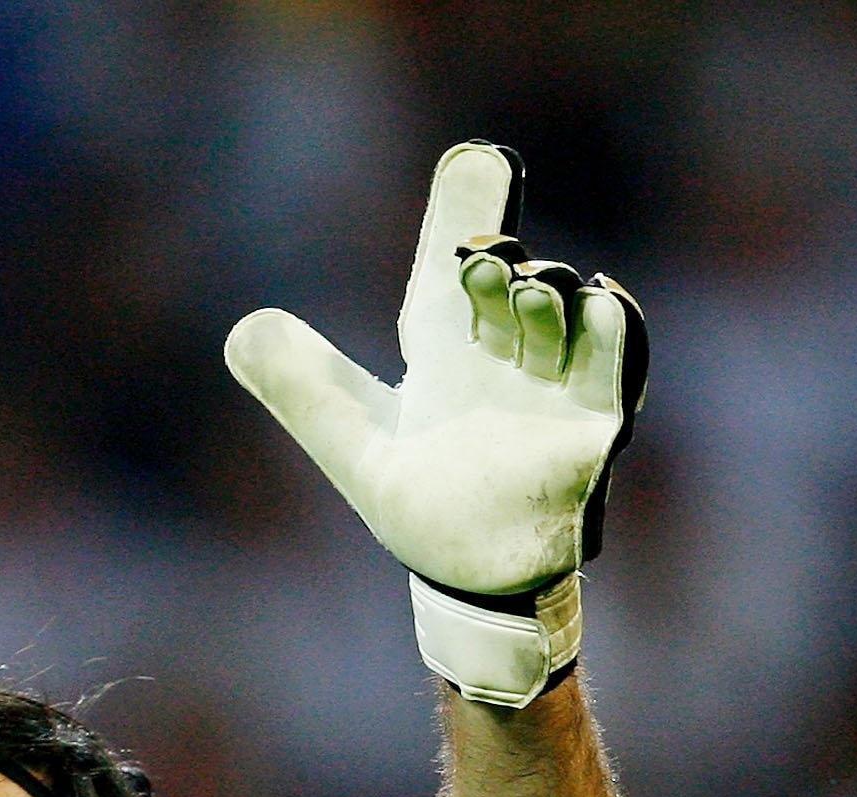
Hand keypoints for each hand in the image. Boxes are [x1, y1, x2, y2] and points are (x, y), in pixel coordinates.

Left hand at [224, 142, 646, 706]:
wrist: (470, 577)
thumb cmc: (423, 502)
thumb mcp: (352, 440)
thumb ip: (302, 386)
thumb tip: (243, 330)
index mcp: (450, 347)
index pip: (458, 269)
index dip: (466, 211)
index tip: (477, 159)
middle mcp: (507, 356)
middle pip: (514, 289)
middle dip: (503, 269)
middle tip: (479, 259)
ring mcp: (555, 391)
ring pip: (566, 324)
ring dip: (550, 300)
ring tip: (530, 286)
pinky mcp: (590, 434)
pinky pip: (614, 376)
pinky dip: (614, 338)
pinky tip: (603, 302)